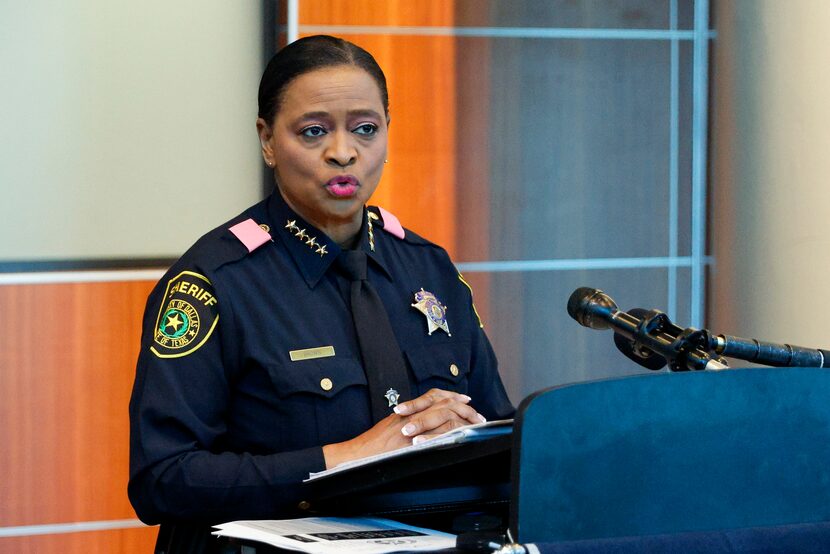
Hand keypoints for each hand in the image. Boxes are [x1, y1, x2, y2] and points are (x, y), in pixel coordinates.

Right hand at [322, 388, 484, 468]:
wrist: (358, 454)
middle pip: (443, 403)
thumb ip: (409, 420)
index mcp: (408, 410)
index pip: (434, 396)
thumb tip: (424, 422)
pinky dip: (450, 431)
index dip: (451, 395)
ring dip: (462, 418)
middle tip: (476, 413)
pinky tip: (462, 434)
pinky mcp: (412, 440)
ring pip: (443, 415)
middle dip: (463, 407)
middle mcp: (412, 415)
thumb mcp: (391, 426)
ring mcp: (413, 427)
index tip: (465, 398)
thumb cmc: (372, 444)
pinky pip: (436, 432)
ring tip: (475, 423)